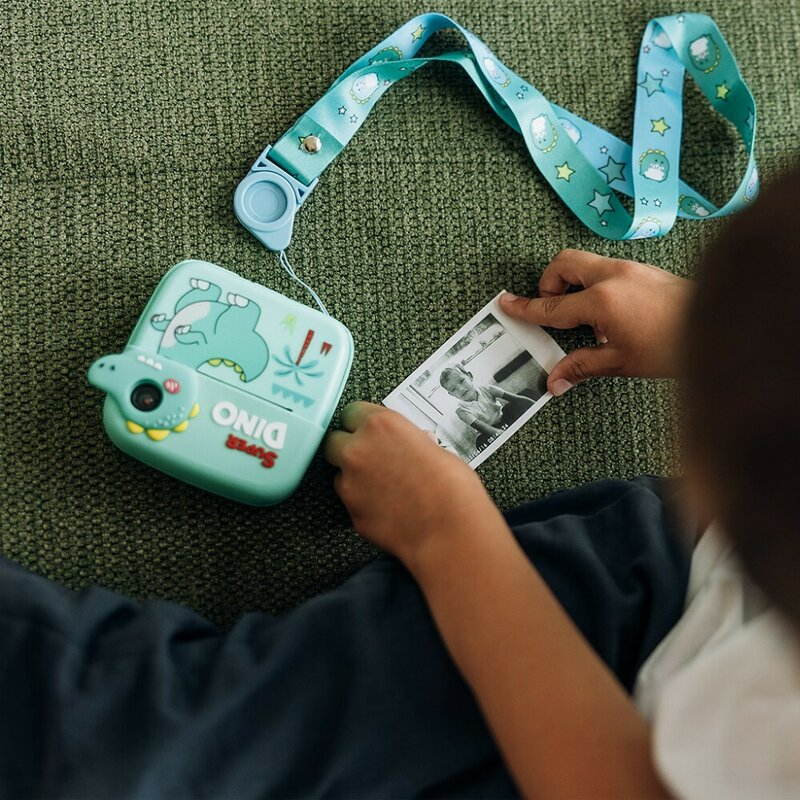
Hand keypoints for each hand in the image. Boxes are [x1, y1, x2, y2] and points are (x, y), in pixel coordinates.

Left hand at [324, 403, 499, 566]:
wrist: (450, 532)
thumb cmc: (453, 490)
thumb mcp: (436, 449)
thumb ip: (411, 441)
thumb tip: (409, 444)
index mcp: (381, 425)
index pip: (352, 412)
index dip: (361, 424)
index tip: (369, 432)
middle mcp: (359, 449)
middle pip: (335, 441)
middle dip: (349, 448)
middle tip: (371, 458)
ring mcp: (350, 483)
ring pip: (340, 473)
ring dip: (355, 477)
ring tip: (386, 488)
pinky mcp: (350, 512)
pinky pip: (351, 502)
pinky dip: (363, 503)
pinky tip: (387, 508)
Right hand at [500, 249, 692, 394]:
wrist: (723, 325)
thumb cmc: (674, 347)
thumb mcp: (622, 362)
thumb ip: (582, 366)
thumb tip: (554, 381)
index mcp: (602, 300)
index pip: (552, 306)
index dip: (526, 307)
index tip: (507, 303)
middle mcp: (613, 276)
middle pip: (564, 263)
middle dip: (549, 282)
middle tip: (553, 309)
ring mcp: (631, 268)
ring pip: (586, 263)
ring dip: (575, 284)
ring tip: (587, 319)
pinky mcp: (644, 270)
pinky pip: (607, 269)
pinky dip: (596, 285)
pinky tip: (611, 315)